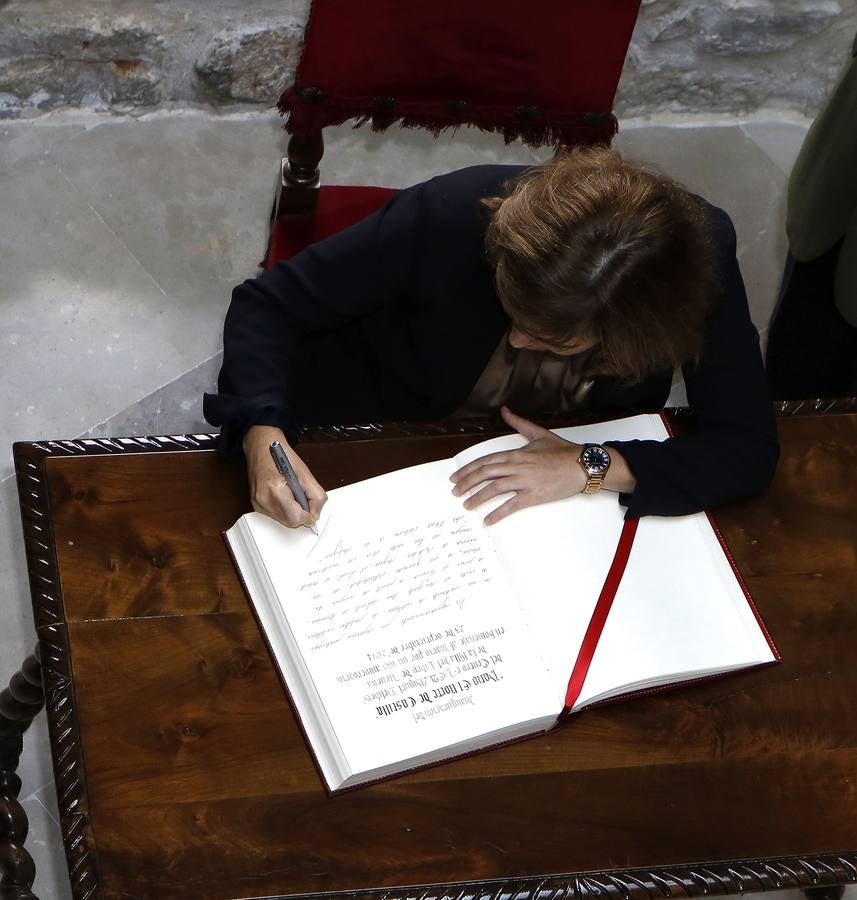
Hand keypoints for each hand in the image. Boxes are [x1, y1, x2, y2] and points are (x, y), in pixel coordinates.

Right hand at [243, 425, 326, 527]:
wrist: (262, 446)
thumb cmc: (281, 455)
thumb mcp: (305, 473)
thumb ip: (316, 496)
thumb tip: (316, 513)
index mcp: (275, 490)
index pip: (295, 518)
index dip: (307, 515)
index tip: (312, 510)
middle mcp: (263, 499)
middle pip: (289, 522)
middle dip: (300, 513)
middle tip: (301, 496)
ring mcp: (258, 503)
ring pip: (282, 520)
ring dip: (292, 511)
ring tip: (291, 493)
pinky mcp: (256, 504)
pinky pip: (275, 515)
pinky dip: (283, 509)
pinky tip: (284, 495)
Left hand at [450, 406, 584, 524]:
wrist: (583, 464)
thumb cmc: (563, 451)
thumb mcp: (538, 433)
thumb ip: (518, 423)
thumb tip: (505, 410)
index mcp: (516, 453)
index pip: (485, 461)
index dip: (468, 469)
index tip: (456, 476)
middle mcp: (518, 466)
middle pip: (485, 474)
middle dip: (467, 483)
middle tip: (455, 492)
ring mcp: (525, 481)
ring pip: (495, 489)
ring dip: (478, 497)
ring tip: (467, 505)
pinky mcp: (535, 495)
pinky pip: (512, 505)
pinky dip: (498, 513)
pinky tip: (488, 520)